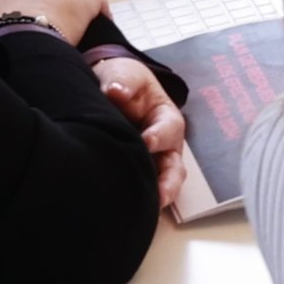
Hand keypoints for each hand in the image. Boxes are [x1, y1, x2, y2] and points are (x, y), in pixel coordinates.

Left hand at [89, 52, 189, 202]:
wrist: (109, 91)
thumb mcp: (126, 74)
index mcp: (166, 118)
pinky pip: (144, 187)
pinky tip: (127, 208)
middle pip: (174, 166)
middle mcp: (165, 144)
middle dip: (169, 182)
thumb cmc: (124, 82)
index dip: (159, 137)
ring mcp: (153, 161)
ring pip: (164, 182)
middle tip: (160, 194)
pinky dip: (140, 198)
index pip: (168, 129)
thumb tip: (116, 91)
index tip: (146, 142)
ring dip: (159, 195)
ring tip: (149, 209)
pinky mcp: (139, 171)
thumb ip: (123, 81)